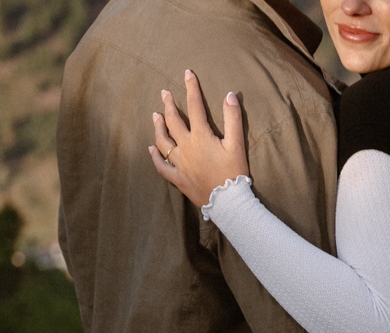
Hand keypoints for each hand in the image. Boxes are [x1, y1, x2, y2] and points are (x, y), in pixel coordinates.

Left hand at [149, 69, 248, 208]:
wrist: (228, 203)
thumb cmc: (234, 173)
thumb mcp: (237, 144)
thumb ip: (233, 118)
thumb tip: (229, 95)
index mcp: (201, 136)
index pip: (195, 106)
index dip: (191, 88)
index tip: (187, 73)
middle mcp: (186, 147)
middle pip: (173, 121)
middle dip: (169, 105)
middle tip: (165, 93)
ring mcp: (180, 164)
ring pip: (163, 141)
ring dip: (158, 126)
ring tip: (155, 115)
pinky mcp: (178, 178)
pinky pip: (162, 166)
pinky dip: (155, 156)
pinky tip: (151, 148)